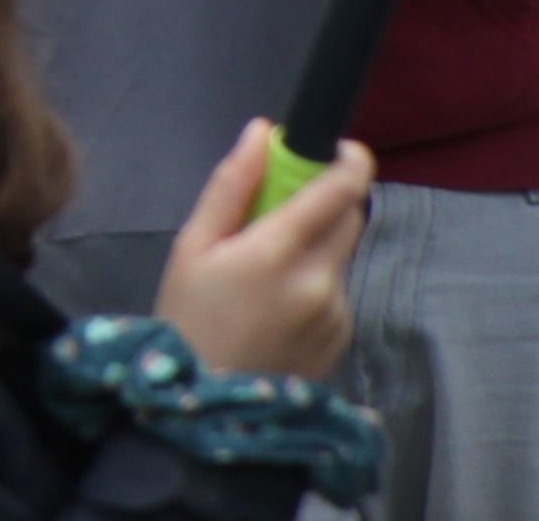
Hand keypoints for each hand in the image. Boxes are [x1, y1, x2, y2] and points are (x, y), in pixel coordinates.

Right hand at [152, 119, 368, 379]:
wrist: (209, 405)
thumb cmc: (188, 316)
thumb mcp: (192, 246)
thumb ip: (231, 186)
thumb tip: (261, 133)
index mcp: (277, 251)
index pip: (337, 191)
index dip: (349, 161)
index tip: (343, 147)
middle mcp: (319, 280)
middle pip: (349, 218)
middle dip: (326, 203)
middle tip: (283, 212)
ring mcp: (337, 312)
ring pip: (339, 256)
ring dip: (316, 248)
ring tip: (265, 277)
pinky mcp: (343, 336)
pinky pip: (336, 291)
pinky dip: (315, 284)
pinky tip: (277, 308)